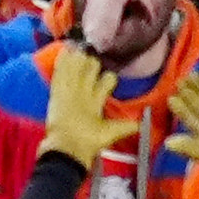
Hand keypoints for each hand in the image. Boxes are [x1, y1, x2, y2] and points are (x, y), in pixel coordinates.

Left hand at [41, 41, 118, 169]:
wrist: (66, 149)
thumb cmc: (88, 142)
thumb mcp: (109, 134)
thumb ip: (126, 127)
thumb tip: (143, 124)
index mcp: (98, 99)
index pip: (108, 80)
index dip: (109, 78)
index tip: (109, 78)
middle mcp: (85, 91)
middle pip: (92, 68)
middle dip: (93, 64)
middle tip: (92, 62)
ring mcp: (69, 91)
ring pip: (76, 68)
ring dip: (78, 59)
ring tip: (80, 48)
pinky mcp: (56, 93)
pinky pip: (59, 74)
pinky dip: (61, 62)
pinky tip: (64, 50)